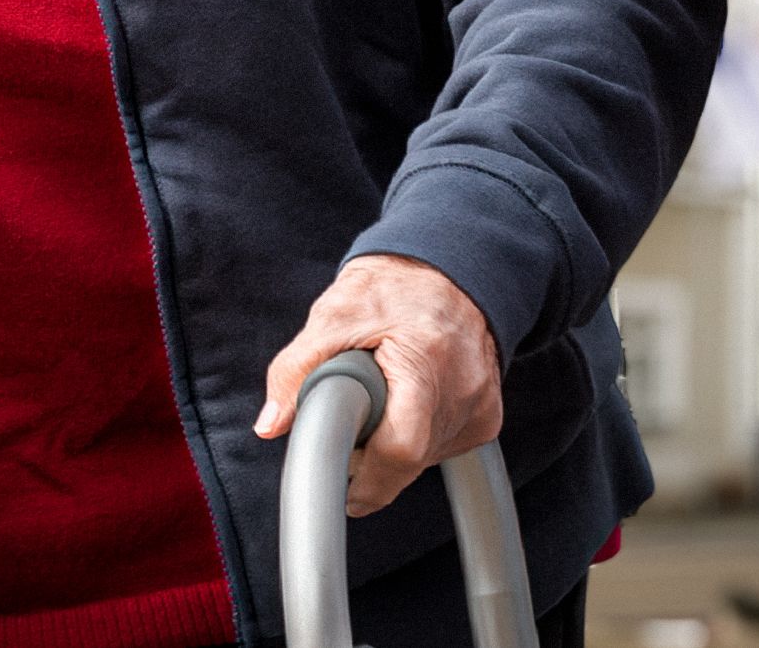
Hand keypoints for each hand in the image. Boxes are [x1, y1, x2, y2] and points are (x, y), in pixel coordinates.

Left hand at [254, 254, 503, 516]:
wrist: (449, 269)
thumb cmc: (392, 287)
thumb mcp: (333, 315)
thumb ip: (297, 368)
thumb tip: (271, 423)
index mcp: (427, 361)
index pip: (401, 448)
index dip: (367, 478)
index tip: (343, 489)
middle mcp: (464, 391)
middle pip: (411, 460)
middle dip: (372, 459)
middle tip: (352, 427)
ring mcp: (482, 408)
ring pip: (426, 460)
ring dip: (393, 446)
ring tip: (382, 400)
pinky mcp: (488, 419)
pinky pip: (444, 449)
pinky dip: (417, 438)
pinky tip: (406, 405)